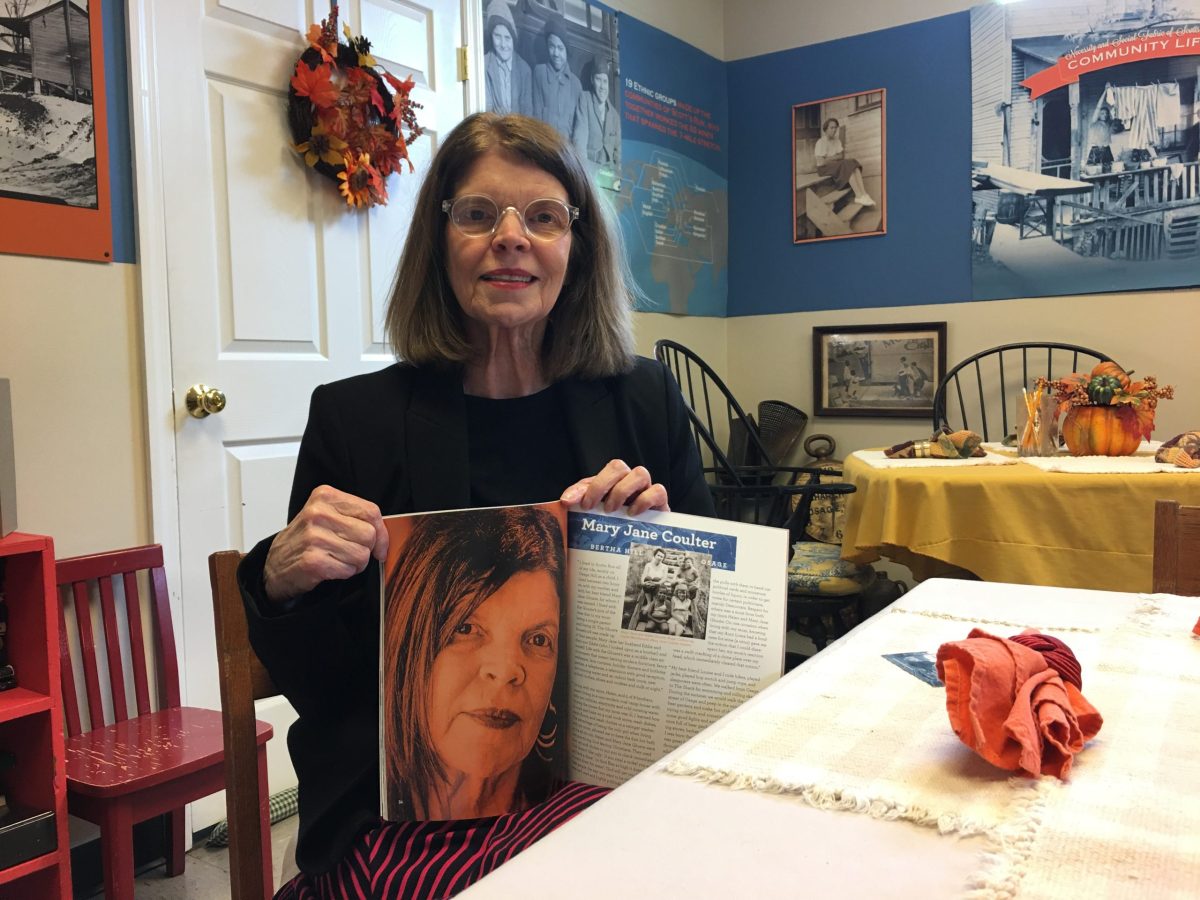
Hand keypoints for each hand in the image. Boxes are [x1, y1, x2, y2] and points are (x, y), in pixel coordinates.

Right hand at [263, 485, 388, 602]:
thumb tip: (385, 534)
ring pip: (361, 554)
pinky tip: (330, 567)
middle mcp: (318, 513)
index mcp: (325, 496)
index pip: (371, 511)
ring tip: (338, 559)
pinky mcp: (312, 560)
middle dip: (366, 549)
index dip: (382, 532)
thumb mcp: (328, 516)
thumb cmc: (307, 540)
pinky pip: (348, 569)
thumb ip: (355, 517)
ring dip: (355, 563)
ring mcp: (313, 537)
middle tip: (350, 552)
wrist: (276, 564)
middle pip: (368, 534)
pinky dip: (344, 573)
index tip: (380, 545)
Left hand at [560, 459, 669, 515]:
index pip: (604, 470)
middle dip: (604, 485)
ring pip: (640, 474)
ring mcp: (646, 489)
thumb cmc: (613, 521)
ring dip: (623, 491)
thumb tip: (565, 500)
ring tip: (614, 511)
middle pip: (619, 466)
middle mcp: (629, 480)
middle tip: (597, 507)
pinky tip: (633, 514)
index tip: (584, 505)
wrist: (635, 543)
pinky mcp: (660, 503)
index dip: (595, 484)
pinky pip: (658, 491)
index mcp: (613, 480)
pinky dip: (645, 500)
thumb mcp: (593, 510)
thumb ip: (579, 500)